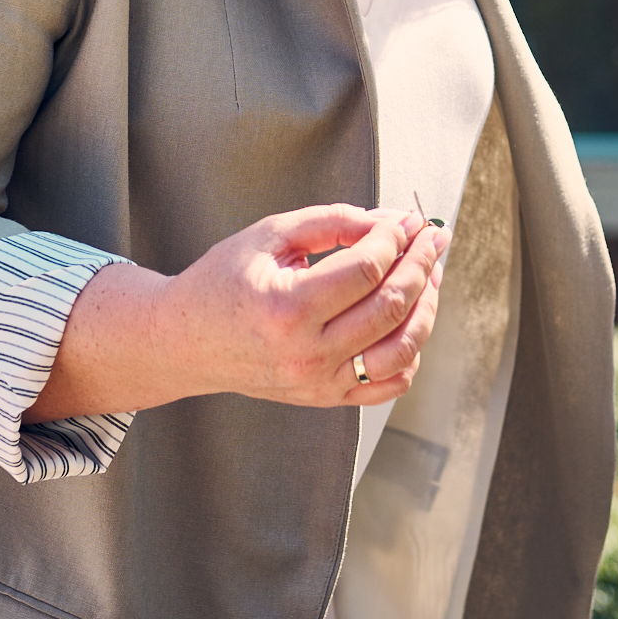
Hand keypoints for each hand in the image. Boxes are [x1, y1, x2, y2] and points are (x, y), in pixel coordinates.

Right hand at [36, 206, 444, 420]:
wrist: (186, 342)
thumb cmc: (224, 282)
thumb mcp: (269, 235)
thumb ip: (332, 221)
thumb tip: (392, 223)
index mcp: (287, 307)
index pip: (367, 269)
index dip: (396, 239)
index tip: (408, 221)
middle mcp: (306, 352)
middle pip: (391, 306)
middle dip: (422, 263)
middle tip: (432, 237)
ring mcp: (319, 382)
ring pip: (403, 348)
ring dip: (427, 306)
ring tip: (429, 275)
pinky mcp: (326, 397)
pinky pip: (391, 384)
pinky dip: (412, 350)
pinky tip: (409, 318)